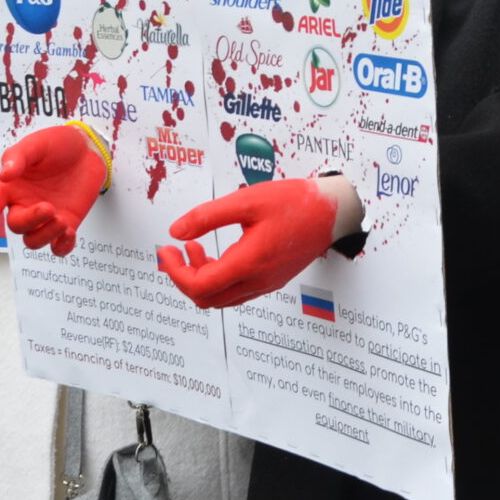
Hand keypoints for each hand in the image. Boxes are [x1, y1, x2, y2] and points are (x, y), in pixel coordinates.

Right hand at [0, 120, 111, 253]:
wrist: (87, 149)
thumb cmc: (56, 144)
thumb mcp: (36, 144)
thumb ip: (18, 157)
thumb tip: (4, 175)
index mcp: (10, 187)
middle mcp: (24, 204)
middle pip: (17, 226)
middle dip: (31, 221)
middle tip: (49, 207)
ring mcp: (44, 217)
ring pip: (34, 241)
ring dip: (46, 235)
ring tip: (62, 220)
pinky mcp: (65, 223)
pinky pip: (59, 247)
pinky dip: (62, 246)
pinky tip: (69, 233)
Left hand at [158, 177, 344, 308]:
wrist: (333, 212)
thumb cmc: (296, 203)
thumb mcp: (247, 201)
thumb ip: (208, 216)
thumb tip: (177, 231)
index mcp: (250, 262)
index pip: (200, 286)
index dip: (175, 272)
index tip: (166, 251)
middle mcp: (258, 280)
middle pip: (207, 299)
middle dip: (183, 278)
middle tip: (175, 252)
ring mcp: (266, 283)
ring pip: (221, 299)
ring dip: (200, 279)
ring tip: (195, 248)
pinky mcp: (271, 280)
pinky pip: (236, 292)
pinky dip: (218, 278)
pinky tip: (217, 254)